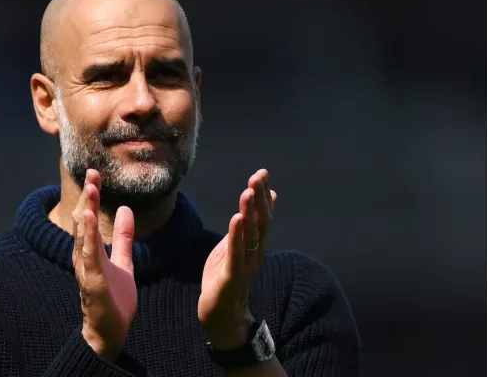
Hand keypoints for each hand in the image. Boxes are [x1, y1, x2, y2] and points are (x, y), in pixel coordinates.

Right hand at [72, 169, 136, 361]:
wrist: (110, 332)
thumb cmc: (113, 300)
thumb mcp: (123, 262)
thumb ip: (124, 238)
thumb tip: (126, 211)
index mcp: (90, 251)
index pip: (89, 218)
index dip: (92, 196)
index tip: (96, 174)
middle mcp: (83, 257)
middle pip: (83, 222)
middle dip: (88, 197)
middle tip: (93, 173)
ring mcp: (85, 269)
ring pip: (84, 236)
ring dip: (87, 212)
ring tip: (91, 190)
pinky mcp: (92, 282)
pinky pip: (89, 256)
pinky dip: (87, 237)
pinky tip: (87, 219)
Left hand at [198, 169, 276, 349]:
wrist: (221, 314)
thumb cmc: (228, 277)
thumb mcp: (238, 245)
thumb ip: (250, 224)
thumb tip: (267, 199)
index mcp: (255, 244)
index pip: (263, 215)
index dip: (262, 194)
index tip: (262, 173)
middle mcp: (255, 253)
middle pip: (261, 222)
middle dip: (259, 199)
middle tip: (257, 177)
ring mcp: (245, 264)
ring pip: (250, 236)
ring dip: (249, 213)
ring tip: (248, 192)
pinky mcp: (231, 276)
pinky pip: (235, 254)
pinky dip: (237, 236)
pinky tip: (236, 219)